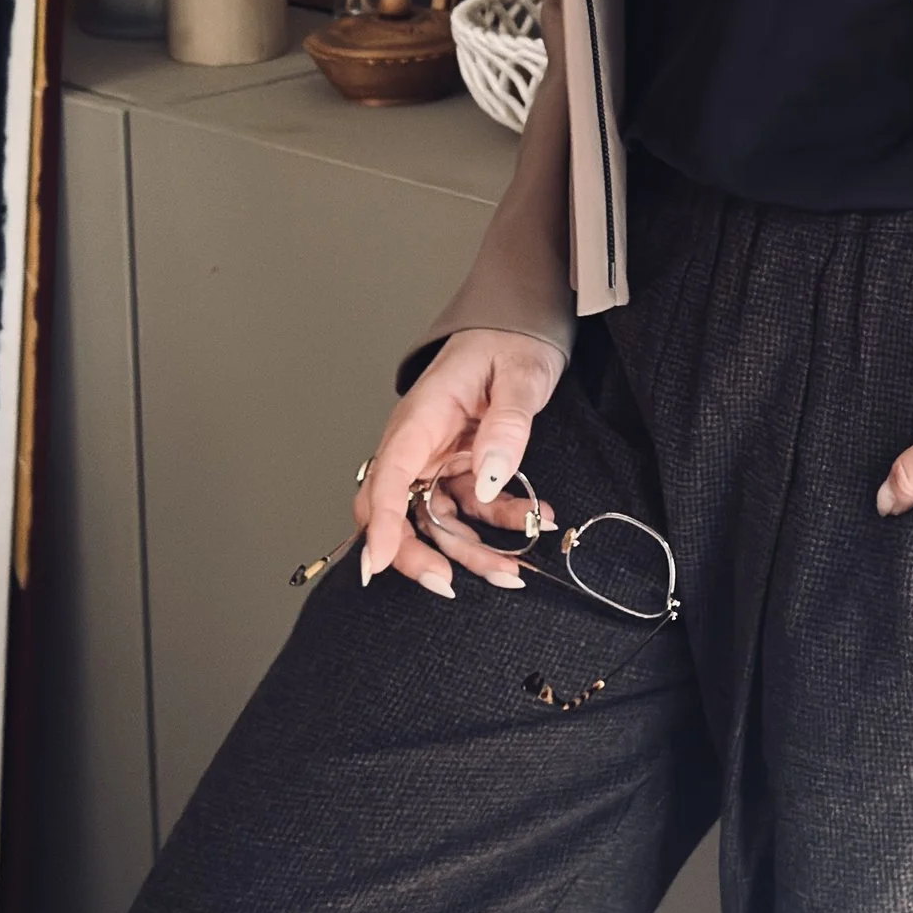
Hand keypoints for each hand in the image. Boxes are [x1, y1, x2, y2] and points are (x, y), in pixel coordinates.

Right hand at [356, 327, 565, 597]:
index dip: (381, 522)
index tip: (380, 563)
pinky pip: (468, 508)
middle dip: (415, 554)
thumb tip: (487, 479)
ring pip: (435, 520)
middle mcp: (419, 443)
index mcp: (421, 417)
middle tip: (448, 585)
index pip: (388, 475)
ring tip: (512, 571)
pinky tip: (532, 521)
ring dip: (468, 552)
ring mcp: (436, 458)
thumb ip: (506, 425)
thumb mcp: (519, 375)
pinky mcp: (458, 467)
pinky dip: (495, 523)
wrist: (520, 326)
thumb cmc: (510, 340)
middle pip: (395, 510)